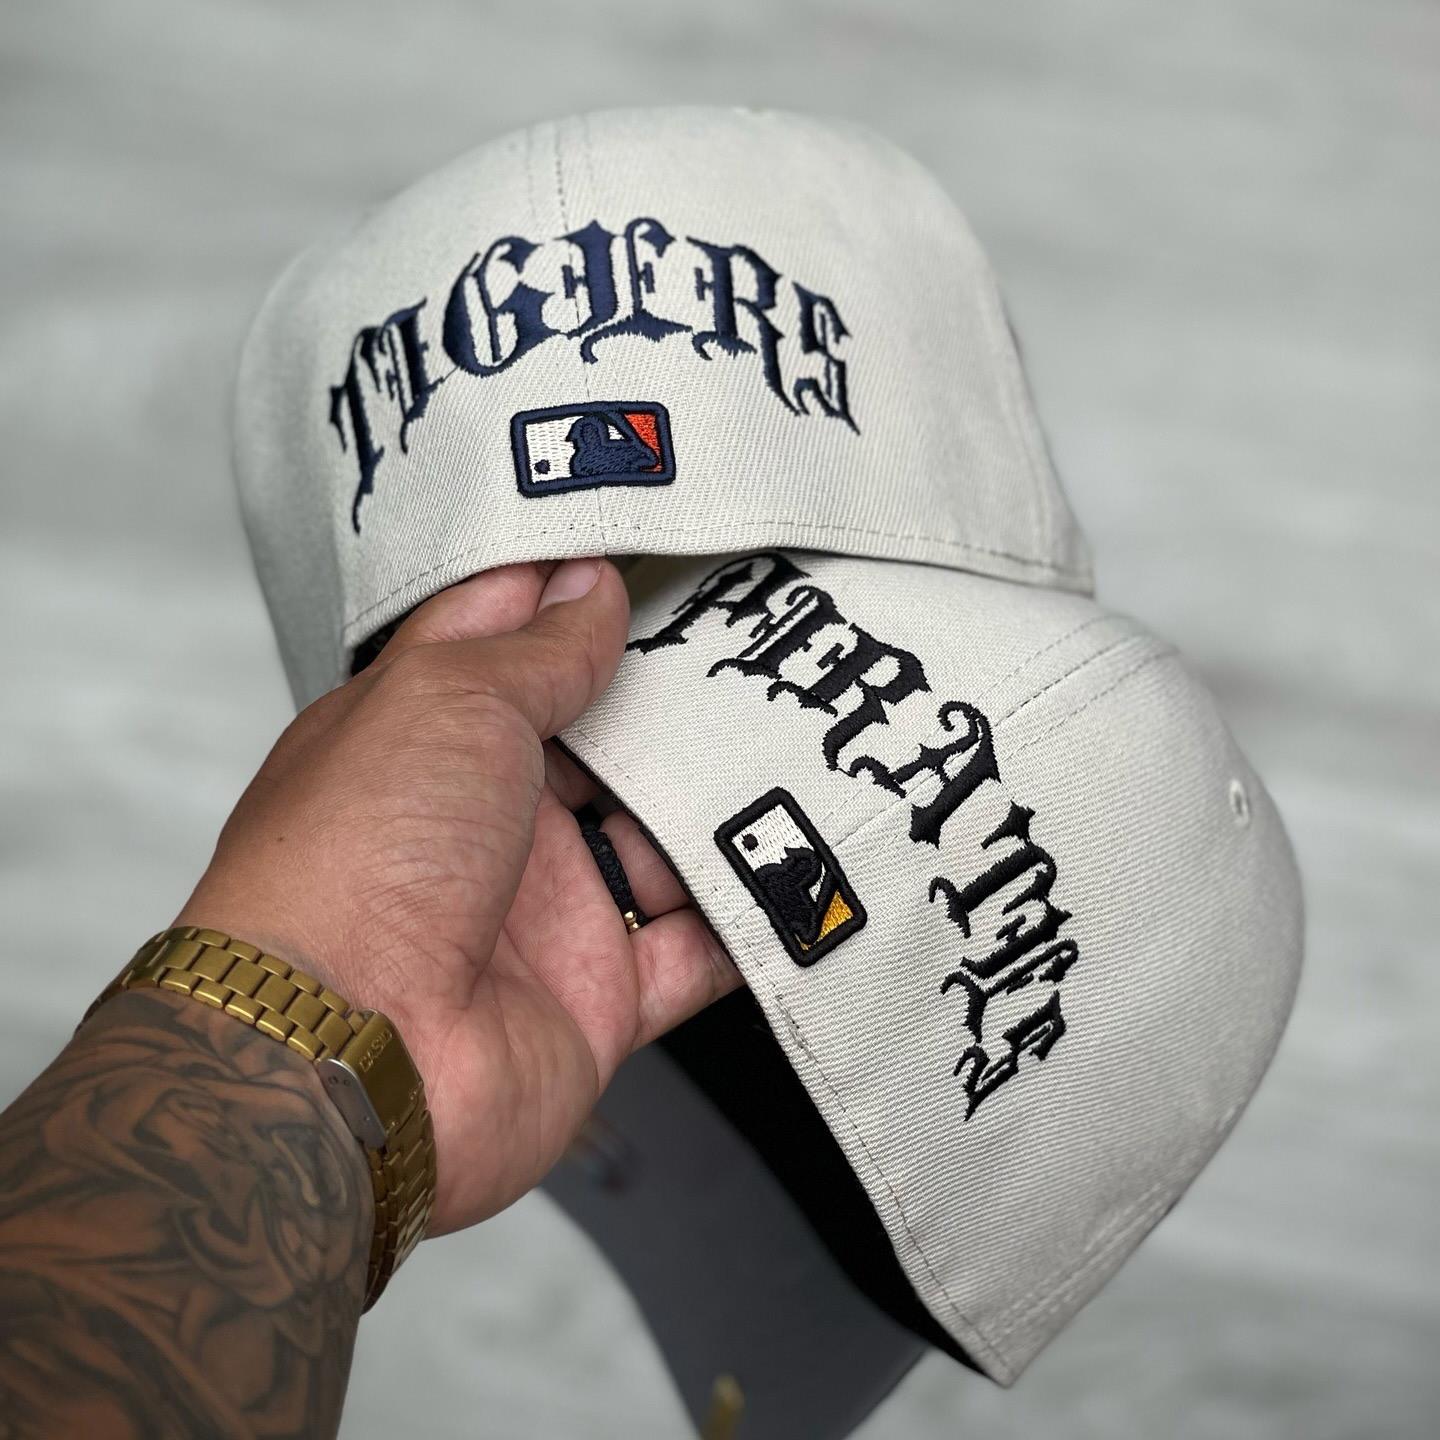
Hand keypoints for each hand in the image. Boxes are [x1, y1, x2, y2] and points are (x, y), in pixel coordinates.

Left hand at [176, 558, 740, 1234]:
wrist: (349, 1059)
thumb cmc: (356, 862)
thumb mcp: (450, 701)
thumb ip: (537, 648)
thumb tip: (588, 587)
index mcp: (430, 740)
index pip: (511, 648)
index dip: (572, 596)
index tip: (651, 554)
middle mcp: (487, 824)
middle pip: (607, 748)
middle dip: (674, 705)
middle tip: (757, 647)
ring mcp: (544, 914)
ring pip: (664, 846)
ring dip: (722, 811)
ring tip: (803, 748)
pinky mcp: (596, 999)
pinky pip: (697, 953)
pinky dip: (747, 924)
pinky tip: (802, 873)